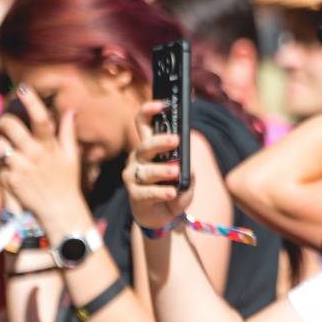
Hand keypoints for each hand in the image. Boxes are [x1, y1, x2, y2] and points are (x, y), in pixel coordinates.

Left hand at [0, 87, 88, 236]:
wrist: (58, 211)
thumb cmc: (66, 182)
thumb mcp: (71, 157)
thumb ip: (67, 133)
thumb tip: (69, 111)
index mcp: (50, 147)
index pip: (41, 119)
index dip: (31, 101)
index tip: (23, 88)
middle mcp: (34, 155)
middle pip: (10, 125)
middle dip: (5, 120)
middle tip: (8, 124)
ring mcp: (20, 167)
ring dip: (1, 143)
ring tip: (10, 150)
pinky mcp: (9, 179)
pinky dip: (3, 164)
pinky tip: (14, 170)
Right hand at [123, 100, 191, 229]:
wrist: (162, 218)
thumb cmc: (173, 190)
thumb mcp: (185, 178)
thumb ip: (188, 170)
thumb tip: (187, 167)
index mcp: (149, 149)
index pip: (143, 124)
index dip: (148, 111)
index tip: (161, 104)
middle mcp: (137, 159)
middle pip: (145, 146)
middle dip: (160, 142)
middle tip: (176, 140)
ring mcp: (133, 177)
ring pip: (147, 171)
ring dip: (162, 170)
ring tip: (176, 171)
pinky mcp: (135, 195)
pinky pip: (148, 192)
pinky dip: (162, 192)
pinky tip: (172, 192)